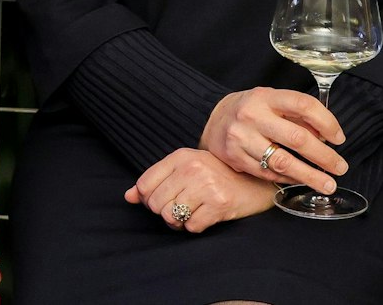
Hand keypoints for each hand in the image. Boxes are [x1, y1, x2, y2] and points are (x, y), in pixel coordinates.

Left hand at [124, 148, 277, 232]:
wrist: (255, 182)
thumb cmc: (216, 175)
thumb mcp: (185, 169)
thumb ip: (155, 180)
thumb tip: (128, 197)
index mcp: (180, 156)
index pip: (144, 185)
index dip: (149, 199)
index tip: (163, 199)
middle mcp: (192, 168)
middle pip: (155, 204)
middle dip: (164, 212)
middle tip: (179, 209)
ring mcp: (206, 185)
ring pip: (171, 217)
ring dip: (178, 222)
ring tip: (191, 213)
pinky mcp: (219, 204)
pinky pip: (191, 227)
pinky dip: (195, 227)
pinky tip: (205, 216)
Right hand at [200, 87, 347, 196]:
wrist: (214, 120)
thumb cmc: (251, 110)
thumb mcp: (272, 101)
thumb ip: (298, 115)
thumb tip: (327, 136)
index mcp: (266, 97)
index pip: (303, 105)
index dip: (327, 122)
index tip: (339, 138)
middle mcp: (252, 116)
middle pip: (297, 138)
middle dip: (324, 156)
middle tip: (340, 167)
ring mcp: (242, 138)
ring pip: (283, 162)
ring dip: (310, 176)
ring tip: (328, 184)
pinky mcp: (236, 158)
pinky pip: (269, 174)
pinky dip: (289, 179)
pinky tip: (302, 180)